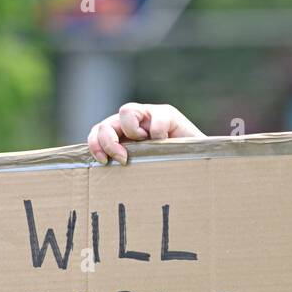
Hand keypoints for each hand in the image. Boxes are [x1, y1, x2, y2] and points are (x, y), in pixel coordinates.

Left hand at [87, 102, 204, 164]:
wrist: (195, 166)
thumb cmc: (164, 172)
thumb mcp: (138, 170)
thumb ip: (122, 168)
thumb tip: (97, 179)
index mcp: (120, 136)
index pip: (97, 132)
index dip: (95, 145)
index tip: (104, 161)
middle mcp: (132, 123)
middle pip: (106, 124)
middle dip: (109, 142)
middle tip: (123, 159)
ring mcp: (149, 115)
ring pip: (126, 111)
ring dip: (130, 131)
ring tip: (143, 145)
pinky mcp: (168, 114)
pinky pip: (157, 119)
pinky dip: (158, 134)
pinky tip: (165, 144)